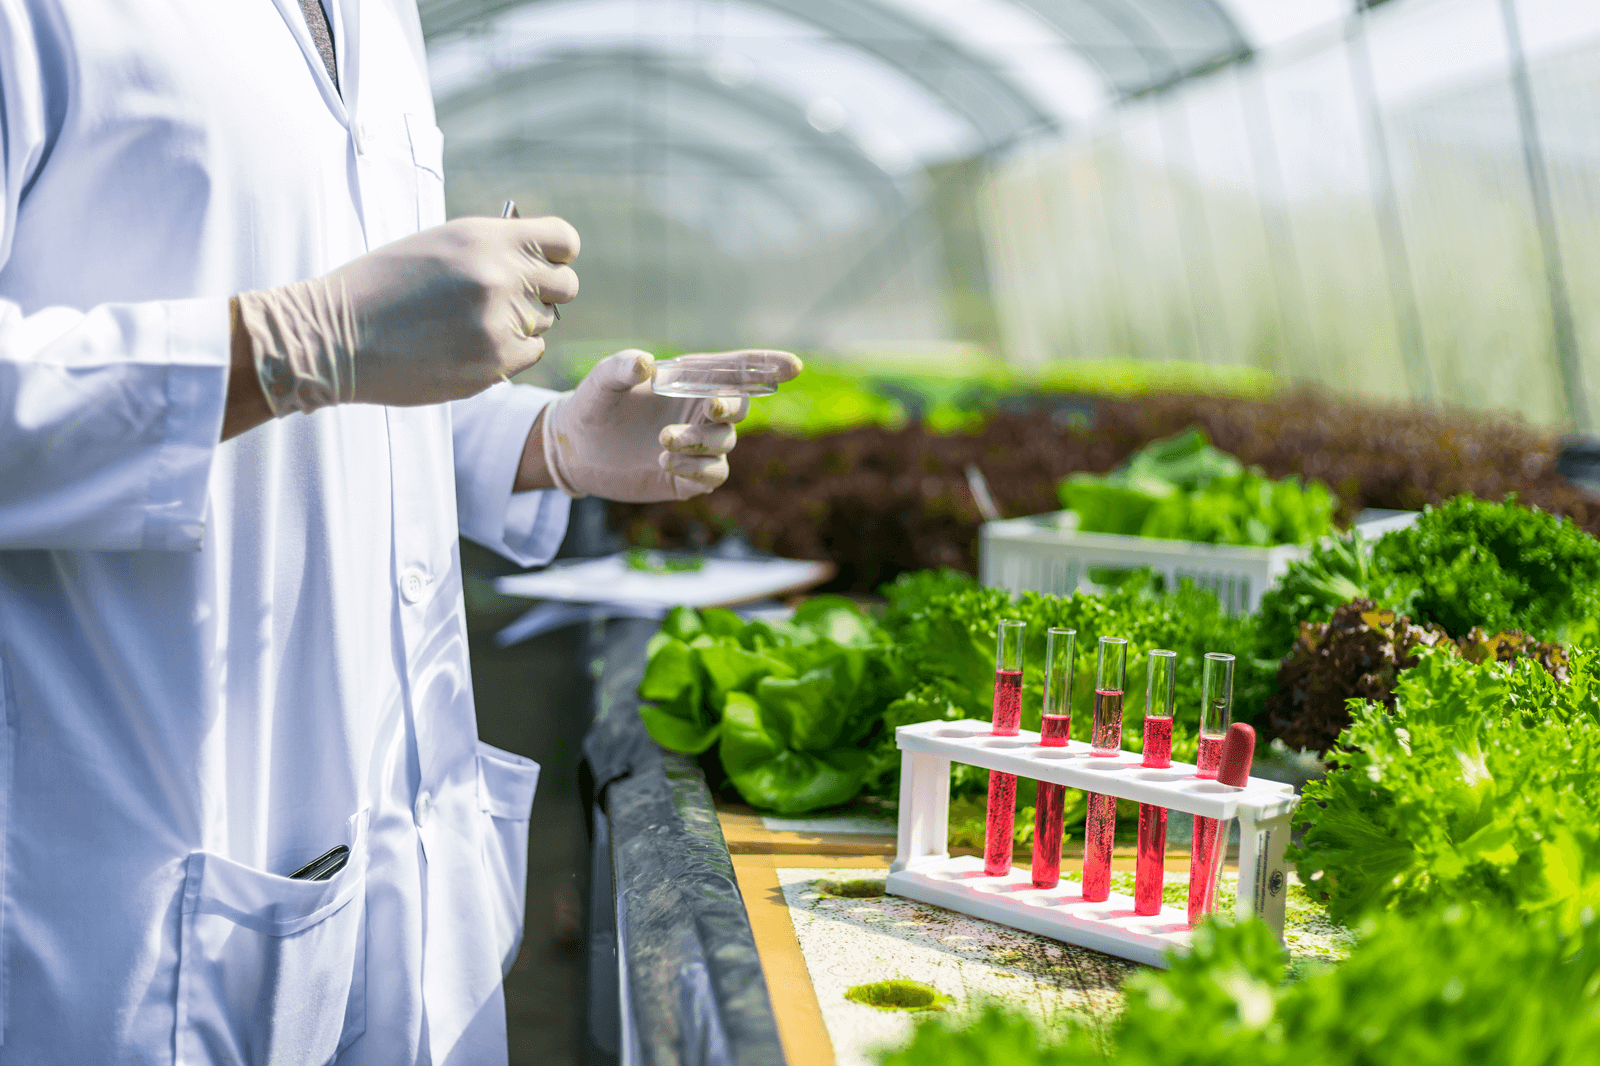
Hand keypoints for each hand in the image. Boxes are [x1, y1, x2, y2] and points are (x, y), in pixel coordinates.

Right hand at [234, 215, 578, 414]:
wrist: (335, 336)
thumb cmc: (383, 286)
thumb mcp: (438, 246)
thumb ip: (492, 248)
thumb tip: (539, 260)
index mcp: (485, 238)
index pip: (564, 241)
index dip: (556, 253)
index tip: (541, 263)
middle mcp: (500, 277)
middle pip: (565, 285)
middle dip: (545, 291)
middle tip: (510, 298)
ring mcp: (500, 323)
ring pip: (544, 322)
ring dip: (521, 323)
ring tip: (470, 322)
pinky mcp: (495, 363)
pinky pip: (529, 353)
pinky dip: (508, 352)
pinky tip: (468, 345)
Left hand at [529, 349, 800, 501]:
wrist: (574, 449)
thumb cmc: (592, 405)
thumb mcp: (601, 382)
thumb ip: (620, 368)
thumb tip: (646, 364)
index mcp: (690, 379)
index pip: (738, 370)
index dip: (768, 366)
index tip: (793, 367)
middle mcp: (700, 410)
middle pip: (738, 405)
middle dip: (731, 406)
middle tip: (711, 408)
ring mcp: (698, 444)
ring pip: (724, 442)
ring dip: (699, 441)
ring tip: (662, 443)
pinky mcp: (689, 476)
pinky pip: (714, 474)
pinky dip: (698, 469)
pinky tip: (666, 463)